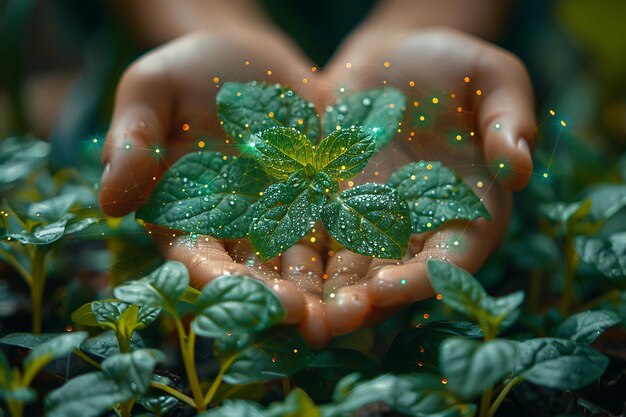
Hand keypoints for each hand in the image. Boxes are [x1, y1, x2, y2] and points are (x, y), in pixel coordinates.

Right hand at [99, 30, 337, 344]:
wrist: (252, 55)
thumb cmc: (190, 69)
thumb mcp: (152, 90)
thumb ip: (131, 141)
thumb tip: (109, 202)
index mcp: (185, 216)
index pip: (203, 261)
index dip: (232, 287)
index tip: (270, 305)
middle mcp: (236, 230)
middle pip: (260, 278)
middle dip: (290, 305)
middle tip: (323, 328)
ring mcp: (283, 218)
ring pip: (306, 267)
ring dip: (330, 294)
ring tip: (361, 313)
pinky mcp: (323, 202)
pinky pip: (343, 233)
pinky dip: (361, 255)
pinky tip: (386, 273)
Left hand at [316, 28, 534, 336]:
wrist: (394, 56)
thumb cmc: (452, 64)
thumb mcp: (493, 77)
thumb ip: (508, 119)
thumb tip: (519, 168)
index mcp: (470, 210)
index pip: (452, 256)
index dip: (423, 276)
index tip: (390, 288)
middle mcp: (421, 227)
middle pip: (396, 275)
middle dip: (366, 301)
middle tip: (334, 318)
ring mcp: (374, 220)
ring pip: (353, 268)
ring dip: (327, 293)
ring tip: (300, 312)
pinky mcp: (335, 206)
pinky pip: (318, 239)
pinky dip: (300, 260)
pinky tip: (272, 275)